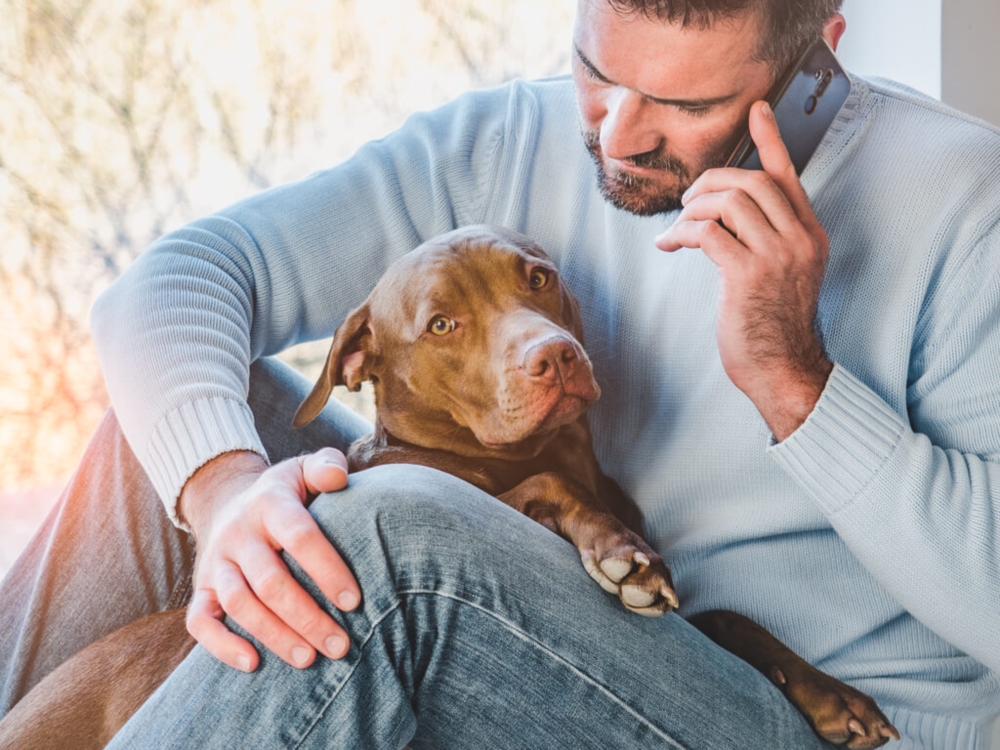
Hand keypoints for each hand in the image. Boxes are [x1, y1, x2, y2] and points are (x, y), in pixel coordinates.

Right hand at [179, 448, 359, 671]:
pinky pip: (199, 621)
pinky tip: (253, 664)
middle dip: (307, 617)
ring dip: (274, 635)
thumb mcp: (303, 469)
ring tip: (309, 659)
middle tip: (340, 645)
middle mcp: (238, 533)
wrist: (228, 500)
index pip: (300, 536)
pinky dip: (221, 645)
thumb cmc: (285, 493)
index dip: (327, 569)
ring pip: (239, 604)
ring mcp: (216, 562)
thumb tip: (339, 477)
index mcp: (270, 503)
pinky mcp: (201, 588)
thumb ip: (326, 466)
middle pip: (270, 580)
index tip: (353, 601)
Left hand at [655, 101, 832, 439]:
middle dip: (709, 183)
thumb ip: (766, 238)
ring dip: (691, 209)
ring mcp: (776, 257)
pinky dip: (680, 233)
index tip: (756, 110)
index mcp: (810, 234)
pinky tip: (668, 245)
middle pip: (751, 182)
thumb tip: (724, 211)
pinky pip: (707, 233)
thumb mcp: (783, 273)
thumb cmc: (773, 324)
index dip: (770, 140)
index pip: (789, 175)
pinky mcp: (748, 277)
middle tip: (687, 201)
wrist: (783, 368)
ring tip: (678, 228)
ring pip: (728, 202)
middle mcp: (799, 239)